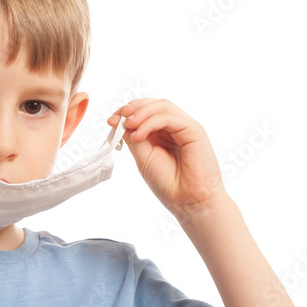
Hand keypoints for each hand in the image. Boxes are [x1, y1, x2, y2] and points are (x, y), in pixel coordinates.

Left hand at [108, 98, 227, 218]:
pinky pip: (170, 118)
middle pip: (154, 105)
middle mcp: (174, 128)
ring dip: (141, 113)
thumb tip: (120, 121)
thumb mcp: (143, 156)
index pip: (145, 111)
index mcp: (162, 133)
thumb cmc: (168, 183)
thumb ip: (134, 137)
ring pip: (162, 106)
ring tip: (128, 126)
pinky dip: (151, 122)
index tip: (112, 121)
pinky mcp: (194, 130)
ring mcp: (185, 127)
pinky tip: (139, 136)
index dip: (127, 112)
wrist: (188, 201)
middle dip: (133, 108)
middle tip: (118, 118)